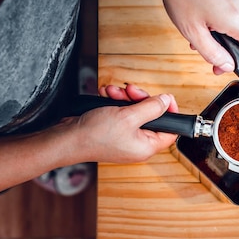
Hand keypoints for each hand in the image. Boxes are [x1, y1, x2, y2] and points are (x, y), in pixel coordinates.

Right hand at [60, 84, 178, 162]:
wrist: (68, 138)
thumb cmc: (94, 135)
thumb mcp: (128, 117)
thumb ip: (151, 108)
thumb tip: (166, 101)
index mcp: (146, 146)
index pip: (170, 130)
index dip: (170, 112)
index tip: (164, 99)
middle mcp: (137, 143)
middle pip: (151, 115)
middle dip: (140, 98)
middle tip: (131, 91)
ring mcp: (124, 136)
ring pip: (134, 110)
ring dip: (124, 97)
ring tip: (113, 93)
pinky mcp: (112, 129)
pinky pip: (120, 111)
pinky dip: (114, 101)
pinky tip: (106, 96)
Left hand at [130, 0, 238, 74]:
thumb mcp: (192, 32)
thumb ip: (212, 53)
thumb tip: (227, 65)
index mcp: (234, 18)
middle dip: (227, 43)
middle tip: (204, 46)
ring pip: (236, 16)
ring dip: (221, 25)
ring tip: (198, 22)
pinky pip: (231, 0)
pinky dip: (220, 8)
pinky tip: (202, 5)